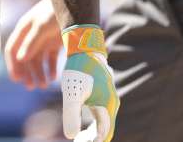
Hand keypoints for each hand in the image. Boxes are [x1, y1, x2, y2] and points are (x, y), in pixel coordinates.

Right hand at [5, 0, 62, 88]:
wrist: (75, 2)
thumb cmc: (55, 11)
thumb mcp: (42, 26)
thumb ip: (31, 42)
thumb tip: (20, 59)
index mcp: (23, 30)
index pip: (12, 50)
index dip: (13, 65)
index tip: (17, 79)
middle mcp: (31, 36)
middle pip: (25, 59)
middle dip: (27, 73)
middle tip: (31, 87)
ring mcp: (43, 40)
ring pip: (38, 61)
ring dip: (39, 73)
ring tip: (44, 85)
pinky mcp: (55, 43)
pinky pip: (50, 59)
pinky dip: (51, 68)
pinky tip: (54, 77)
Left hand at [60, 25, 117, 140]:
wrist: (85, 49)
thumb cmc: (78, 70)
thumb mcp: (71, 93)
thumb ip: (71, 115)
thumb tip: (71, 137)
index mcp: (107, 106)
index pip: (103, 133)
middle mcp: (111, 104)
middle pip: (105, 129)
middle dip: (93, 139)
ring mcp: (109, 99)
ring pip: (104, 122)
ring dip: (93, 132)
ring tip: (80, 138)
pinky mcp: (104, 94)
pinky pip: (101, 114)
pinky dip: (94, 124)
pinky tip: (82, 125)